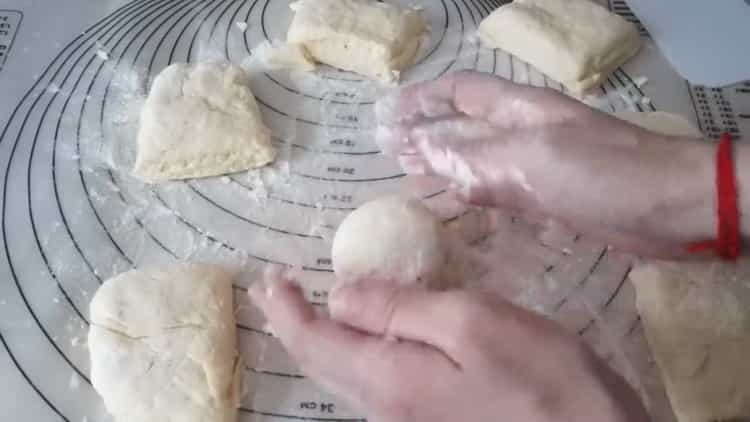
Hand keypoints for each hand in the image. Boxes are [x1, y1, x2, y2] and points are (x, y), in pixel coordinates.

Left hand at [249, 278, 649, 421]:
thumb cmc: (542, 378)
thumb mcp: (472, 324)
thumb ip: (400, 309)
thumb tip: (340, 295)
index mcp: (388, 379)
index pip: (315, 341)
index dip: (287, 308)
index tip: (270, 276)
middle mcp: (386, 408)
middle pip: (322, 364)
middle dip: (293, 324)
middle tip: (277, 289)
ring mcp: (408, 418)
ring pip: (344, 376)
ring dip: (319, 338)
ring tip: (307, 307)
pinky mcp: (431, 418)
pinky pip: (372, 382)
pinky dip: (352, 351)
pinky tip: (363, 335)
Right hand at [375, 71, 716, 256]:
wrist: (668, 207)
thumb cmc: (600, 173)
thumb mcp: (529, 157)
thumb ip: (472, 154)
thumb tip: (420, 147)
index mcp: (518, 109)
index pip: (460, 92)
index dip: (422, 99)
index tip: (386, 116)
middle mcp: (522, 131)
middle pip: (463, 125)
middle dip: (425, 133)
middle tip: (387, 151)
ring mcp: (534, 166)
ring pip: (477, 159)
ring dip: (443, 164)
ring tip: (408, 175)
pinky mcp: (546, 199)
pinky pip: (497, 192)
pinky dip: (469, 196)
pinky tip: (453, 207)